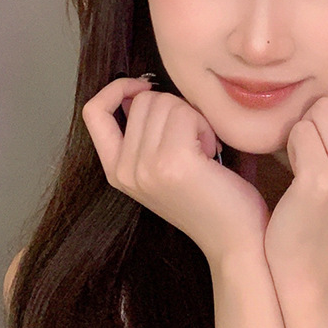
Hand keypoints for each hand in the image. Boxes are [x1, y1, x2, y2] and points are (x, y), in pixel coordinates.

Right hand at [82, 77, 269, 268]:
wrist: (234, 240)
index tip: (145, 87)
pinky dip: (205, 125)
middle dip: (176, 108)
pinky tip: (211, 152)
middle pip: (144, 100)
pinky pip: (187, 113)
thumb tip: (143, 91)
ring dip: (193, 117)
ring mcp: (146, 167)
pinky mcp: (173, 163)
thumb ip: (145, 134)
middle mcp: (125, 170)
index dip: (118, 89)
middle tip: (193, 140)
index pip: (93, 112)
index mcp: (116, 171)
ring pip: (167, 102)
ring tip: (203, 150)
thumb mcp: (162, 167)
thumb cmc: (209, 197)